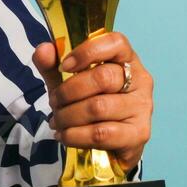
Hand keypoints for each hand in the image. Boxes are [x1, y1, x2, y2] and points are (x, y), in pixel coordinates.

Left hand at [32, 31, 153, 173]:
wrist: (107, 144)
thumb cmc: (89, 103)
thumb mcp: (67, 82)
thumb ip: (52, 65)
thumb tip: (43, 50)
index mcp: (126, 59)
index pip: (116, 42)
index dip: (87, 51)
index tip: (64, 66)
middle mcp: (141, 80)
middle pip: (103, 77)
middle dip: (68, 91)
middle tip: (54, 102)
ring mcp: (143, 107)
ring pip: (98, 107)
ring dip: (68, 116)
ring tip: (57, 121)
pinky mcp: (139, 133)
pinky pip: (101, 133)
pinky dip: (75, 135)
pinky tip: (65, 135)